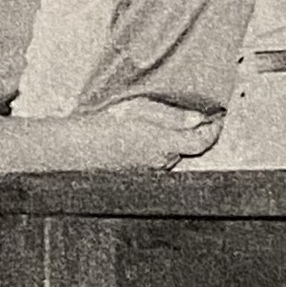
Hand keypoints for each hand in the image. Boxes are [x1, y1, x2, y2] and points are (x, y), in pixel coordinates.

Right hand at [97, 98, 223, 168]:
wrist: (69, 151)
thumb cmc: (98, 128)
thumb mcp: (137, 109)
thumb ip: (170, 115)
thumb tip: (195, 118)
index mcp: (163, 143)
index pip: (203, 140)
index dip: (213, 128)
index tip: (216, 118)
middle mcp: (160, 162)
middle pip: (186, 147)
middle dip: (189, 132)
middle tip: (188, 114)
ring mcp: (147, 172)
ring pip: (168, 155)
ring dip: (169, 142)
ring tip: (155, 125)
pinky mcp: (134, 176)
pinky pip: (151, 162)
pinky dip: (151, 150)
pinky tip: (134, 140)